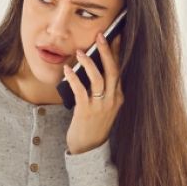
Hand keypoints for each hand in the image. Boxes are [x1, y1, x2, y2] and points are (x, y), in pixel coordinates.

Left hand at [64, 32, 123, 154]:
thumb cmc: (92, 125)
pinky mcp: (86, 112)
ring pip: (98, 79)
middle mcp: (112, 100)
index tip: (115, 36)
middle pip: (112, 71)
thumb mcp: (102, 107)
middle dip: (107, 51)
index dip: (117, 53)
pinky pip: (80, 91)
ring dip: (88, 63)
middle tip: (100, 36)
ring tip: (79, 52)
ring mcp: (100, 106)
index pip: (119, 70)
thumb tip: (90, 67)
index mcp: (118, 97)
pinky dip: (74, 78)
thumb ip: (100, 90)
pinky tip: (67, 70)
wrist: (88, 150)